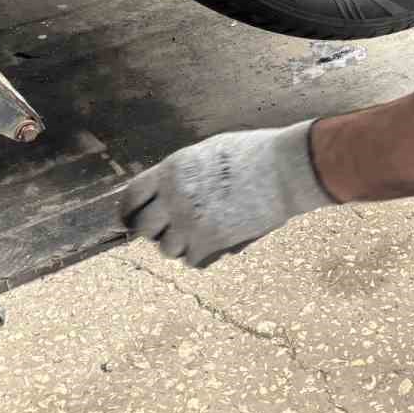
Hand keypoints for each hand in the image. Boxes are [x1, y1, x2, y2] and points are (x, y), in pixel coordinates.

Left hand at [119, 121, 333, 266]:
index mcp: (171, 170)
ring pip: (166, 248)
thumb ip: (180, 174)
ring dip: (178, 244)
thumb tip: (162, 194)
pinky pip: (191, 259)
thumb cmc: (252, 154)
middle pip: (143, 228)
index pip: (131, 197)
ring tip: (196, 234)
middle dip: (153, 230)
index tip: (131, 219)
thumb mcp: (206, 152)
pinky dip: (199, 255)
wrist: (285, 169)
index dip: (128, 211)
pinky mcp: (211, 241)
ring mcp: (191, 221)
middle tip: (168, 229)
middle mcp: (174, 197)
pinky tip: (212, 243)